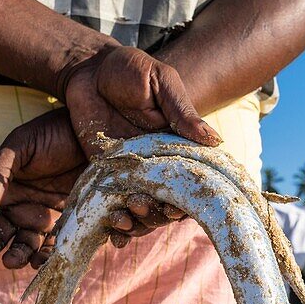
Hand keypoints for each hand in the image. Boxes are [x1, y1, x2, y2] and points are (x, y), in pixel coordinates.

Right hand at [0, 109, 83, 268]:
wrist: (95, 134)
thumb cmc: (52, 135)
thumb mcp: (20, 146)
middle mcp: (17, 206)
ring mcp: (41, 218)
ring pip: (23, 244)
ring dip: (16, 255)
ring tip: (11, 261)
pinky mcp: (67, 226)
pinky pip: (54, 247)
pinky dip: (46, 257)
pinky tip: (39, 261)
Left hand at [58, 45, 220, 238]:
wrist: (89, 69)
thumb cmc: (131, 70)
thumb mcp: (161, 83)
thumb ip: (181, 111)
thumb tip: (214, 140)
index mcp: (177, 144)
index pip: (192, 179)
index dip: (191, 199)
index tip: (180, 207)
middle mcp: (157, 163)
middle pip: (167, 201)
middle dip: (158, 213)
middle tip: (143, 206)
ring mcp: (130, 170)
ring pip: (141, 208)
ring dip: (136, 222)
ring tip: (122, 220)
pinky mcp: (103, 172)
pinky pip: (112, 203)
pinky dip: (113, 224)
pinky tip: (111, 234)